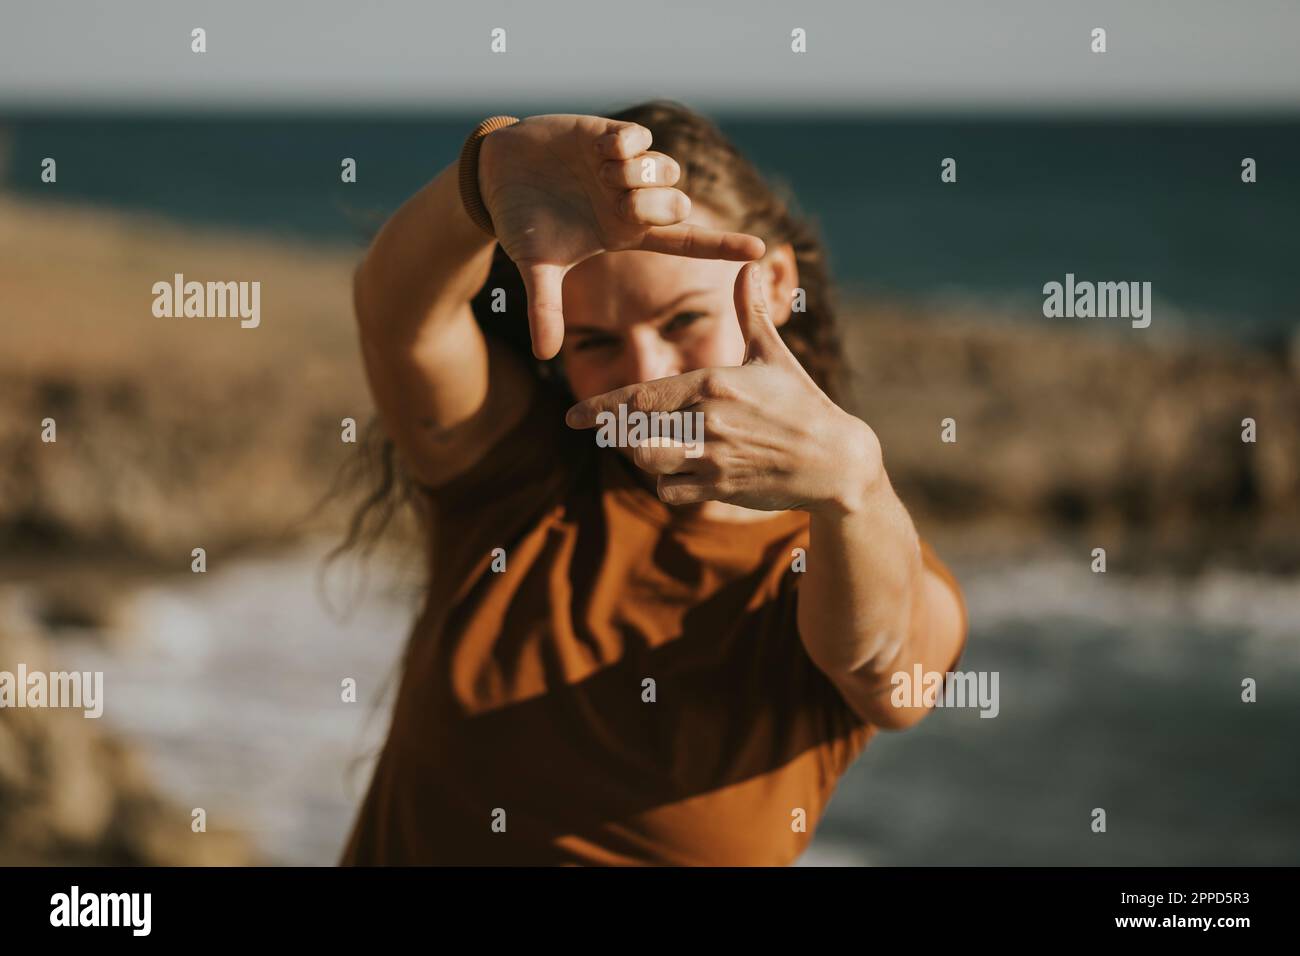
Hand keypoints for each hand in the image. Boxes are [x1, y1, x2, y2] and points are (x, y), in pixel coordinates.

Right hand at [478, 114, 765, 359]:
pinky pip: (640, 140)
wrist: (497, 176)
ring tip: (598, 173)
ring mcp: (625, 169)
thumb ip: (544, 309)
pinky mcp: (611, 136)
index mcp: (626, 233)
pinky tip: (595, 149)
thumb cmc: (521, 223)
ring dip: (637, 175)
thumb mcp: (536, 266)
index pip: (685, 242)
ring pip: (667, 170)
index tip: (760, 250)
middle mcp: (633, 201)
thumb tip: (544, 357)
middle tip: (613, 200)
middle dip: (653, 205)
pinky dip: (622, 146)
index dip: (722, 245)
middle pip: (679, 205)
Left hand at [564, 262, 883, 514]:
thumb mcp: (773, 355)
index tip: (572, 415)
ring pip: (648, 461)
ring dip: (639, 455)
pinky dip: (668, 482)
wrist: (834, 460)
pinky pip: (672, 490)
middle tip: (603, 429)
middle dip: (614, 431)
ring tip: (641, 444)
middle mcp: (709, 421)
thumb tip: (746, 264)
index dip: (602, 407)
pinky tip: (679, 470)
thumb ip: (750, 312)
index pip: (641, 395)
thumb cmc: (801, 403)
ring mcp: (714, 457)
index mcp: (713, 383)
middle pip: (635, 431)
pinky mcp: (721, 488)